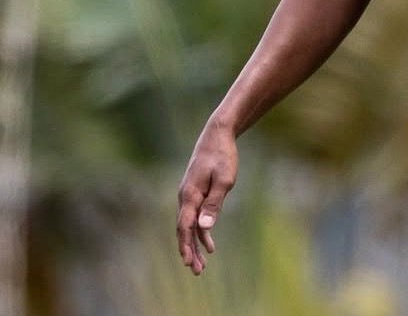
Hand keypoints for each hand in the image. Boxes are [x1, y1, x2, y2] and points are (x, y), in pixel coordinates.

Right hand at [176, 120, 238, 274]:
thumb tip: (204, 227)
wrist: (217, 135)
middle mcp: (185, 196)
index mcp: (190, 194)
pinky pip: (195, 217)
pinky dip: (201, 232)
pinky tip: (209, 245)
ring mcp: (189, 195)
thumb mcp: (224, 180)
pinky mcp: (196, 193)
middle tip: (196, 271)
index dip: (186, 245)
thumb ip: (214, 204)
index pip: (184, 225)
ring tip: (201, 266)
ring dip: (195, 245)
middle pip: (184, 229)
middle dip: (189, 250)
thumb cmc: (222, 157)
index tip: (188, 262)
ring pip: (189, 225)